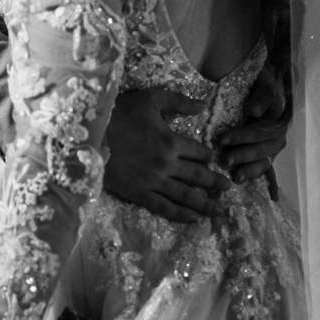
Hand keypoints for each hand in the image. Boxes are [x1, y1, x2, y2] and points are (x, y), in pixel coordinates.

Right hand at [103, 86, 227, 223]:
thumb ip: (178, 101)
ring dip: (205, 204)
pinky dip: (181, 215)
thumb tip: (203, 104)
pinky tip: (194, 219)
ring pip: (186, 196)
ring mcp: (154, 181)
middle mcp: (167, 164)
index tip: (215, 161)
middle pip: (197, 176)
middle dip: (215, 182)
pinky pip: (164, 207)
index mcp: (171, 141)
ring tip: (220, 211)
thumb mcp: (150, 99)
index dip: (209, 156)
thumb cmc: (119, 114)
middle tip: (229, 189)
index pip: (198, 151)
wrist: (90, 136)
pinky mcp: (139, 194)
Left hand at [217, 63, 289, 188]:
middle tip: (225, 162)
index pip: (257, 132)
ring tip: (236, 178)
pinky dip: (273, 183)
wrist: (273, 82)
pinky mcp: (267, 153)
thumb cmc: (266, 83)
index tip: (222, 140)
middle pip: (260, 151)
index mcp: (277, 122)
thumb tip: (254, 111)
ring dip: (251, 171)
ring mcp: (273, 148)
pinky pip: (270, 169)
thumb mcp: (266, 84)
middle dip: (243, 157)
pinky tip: (274, 197)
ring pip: (263, 162)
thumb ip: (262, 96)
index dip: (240, 137)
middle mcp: (277, 138)